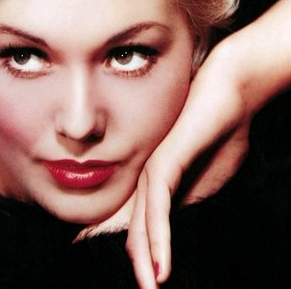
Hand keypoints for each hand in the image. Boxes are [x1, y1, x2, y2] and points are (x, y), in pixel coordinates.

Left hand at [76, 40, 250, 287]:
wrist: (231, 94)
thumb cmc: (220, 135)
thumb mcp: (204, 182)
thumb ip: (184, 203)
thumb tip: (166, 228)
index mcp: (157, 181)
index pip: (137, 222)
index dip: (133, 249)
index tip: (132, 275)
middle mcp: (148, 176)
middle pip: (134, 227)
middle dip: (136, 262)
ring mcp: (153, 168)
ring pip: (142, 223)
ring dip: (146, 261)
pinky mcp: (164, 162)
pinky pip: (157, 207)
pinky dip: (159, 239)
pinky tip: (160, 266)